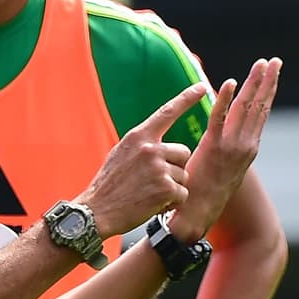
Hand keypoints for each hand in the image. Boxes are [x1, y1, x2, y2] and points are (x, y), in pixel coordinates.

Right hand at [77, 83, 205, 235]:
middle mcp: (150, 148)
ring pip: (183, 175)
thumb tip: (160, 142)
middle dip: (175, 167)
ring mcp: (158, 168)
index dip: (187, 98)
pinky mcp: (165, 188)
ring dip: (172, 187)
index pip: (167, 112)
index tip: (202, 86)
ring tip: (149, 193)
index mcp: (139, 136)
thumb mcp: (121, 154)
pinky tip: (154, 204)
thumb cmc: (109, 185)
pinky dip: (172, 202)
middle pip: (183, 152)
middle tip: (154, 181)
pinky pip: (182, 193)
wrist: (96, 211)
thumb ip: (142, 145)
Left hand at [168, 57, 281, 242]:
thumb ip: (229, 148)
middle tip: (274, 61)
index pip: (261, 114)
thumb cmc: (207, 193)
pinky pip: (219, 118)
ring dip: (253, 84)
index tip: (272, 73)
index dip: (268, 92)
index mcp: (249, 149)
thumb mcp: (225, 167)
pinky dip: (225, 100)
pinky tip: (230, 82)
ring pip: (246, 108)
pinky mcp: (213, 148)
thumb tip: (228, 133)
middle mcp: (245, 146)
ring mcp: (231, 147)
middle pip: (259, 106)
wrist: (198, 214)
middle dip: (267, 82)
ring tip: (261, 64)